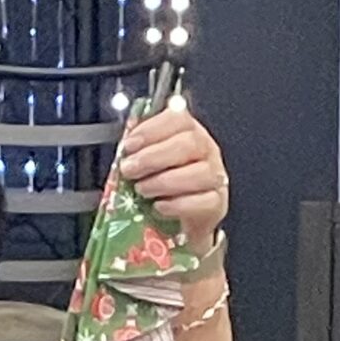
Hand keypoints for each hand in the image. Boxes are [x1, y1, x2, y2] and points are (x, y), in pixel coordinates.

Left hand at [119, 107, 228, 255]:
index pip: (178, 118)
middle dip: (153, 157)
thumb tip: (123, 149)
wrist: (179, 223)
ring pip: (199, 172)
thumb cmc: (161, 187)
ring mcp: (215, 176)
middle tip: (130, 170)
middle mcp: (206, 150)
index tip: (129, 145)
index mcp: (188, 132)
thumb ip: (137, 151)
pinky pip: (203, 201)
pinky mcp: (216, 203)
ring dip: (164, 181)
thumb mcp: (146, 164)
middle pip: (189, 143)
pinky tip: (159, 207)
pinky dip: (178, 204)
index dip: (152, 129)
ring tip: (142, 190)